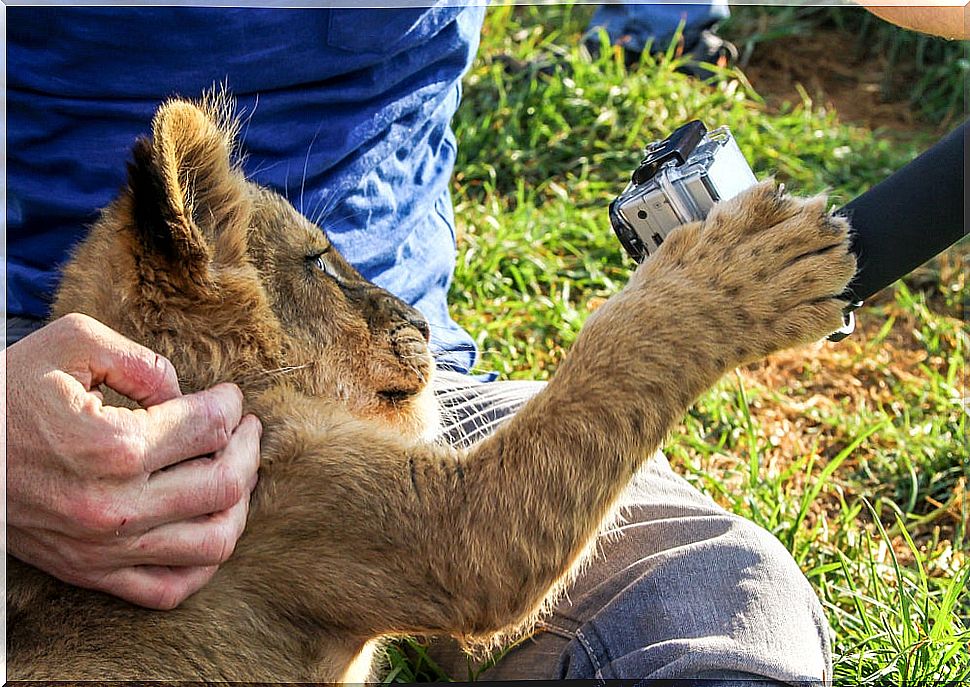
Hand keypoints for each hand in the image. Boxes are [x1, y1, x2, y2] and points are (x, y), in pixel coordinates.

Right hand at [2, 313, 260, 609]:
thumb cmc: (11, 394)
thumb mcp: (71, 344)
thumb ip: (142, 361)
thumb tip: (188, 393)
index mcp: (113, 445)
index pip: (211, 427)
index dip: (230, 405)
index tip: (228, 397)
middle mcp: (114, 505)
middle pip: (225, 484)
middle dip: (249, 449)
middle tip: (245, 429)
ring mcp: (104, 548)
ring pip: (213, 543)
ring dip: (240, 505)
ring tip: (235, 473)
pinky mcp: (92, 574)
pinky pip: (171, 589)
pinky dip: (204, 564)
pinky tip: (209, 526)